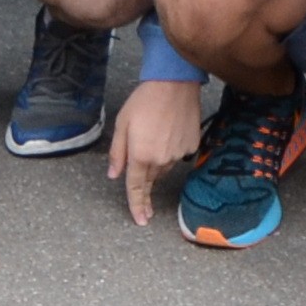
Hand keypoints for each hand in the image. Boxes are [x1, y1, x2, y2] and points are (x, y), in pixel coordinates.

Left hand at [106, 73, 199, 221]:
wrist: (174, 84)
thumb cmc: (144, 101)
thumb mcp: (122, 124)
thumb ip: (117, 153)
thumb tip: (114, 175)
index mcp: (140, 155)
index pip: (136, 187)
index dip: (137, 206)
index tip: (140, 221)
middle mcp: (160, 160)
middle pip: (149, 180)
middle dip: (145, 189)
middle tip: (145, 207)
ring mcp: (178, 154)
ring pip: (163, 169)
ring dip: (156, 166)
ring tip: (153, 145)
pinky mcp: (191, 147)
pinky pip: (177, 157)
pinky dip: (170, 152)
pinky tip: (168, 135)